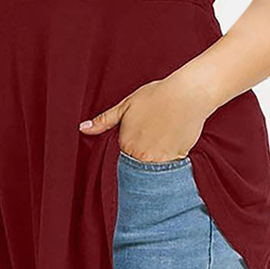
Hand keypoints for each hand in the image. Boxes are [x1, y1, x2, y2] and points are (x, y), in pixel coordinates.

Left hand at [78, 73, 210, 161]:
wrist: (187, 94)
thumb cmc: (156, 96)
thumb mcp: (126, 105)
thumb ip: (104, 121)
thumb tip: (82, 129)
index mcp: (125, 144)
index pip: (120, 160)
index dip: (127, 154)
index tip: (136, 145)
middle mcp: (140, 156)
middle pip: (136, 170)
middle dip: (140, 163)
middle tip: (151, 144)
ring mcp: (159, 160)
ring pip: (152, 173)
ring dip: (154, 167)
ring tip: (161, 146)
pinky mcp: (177, 160)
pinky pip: (170, 171)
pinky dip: (169, 165)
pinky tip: (171, 148)